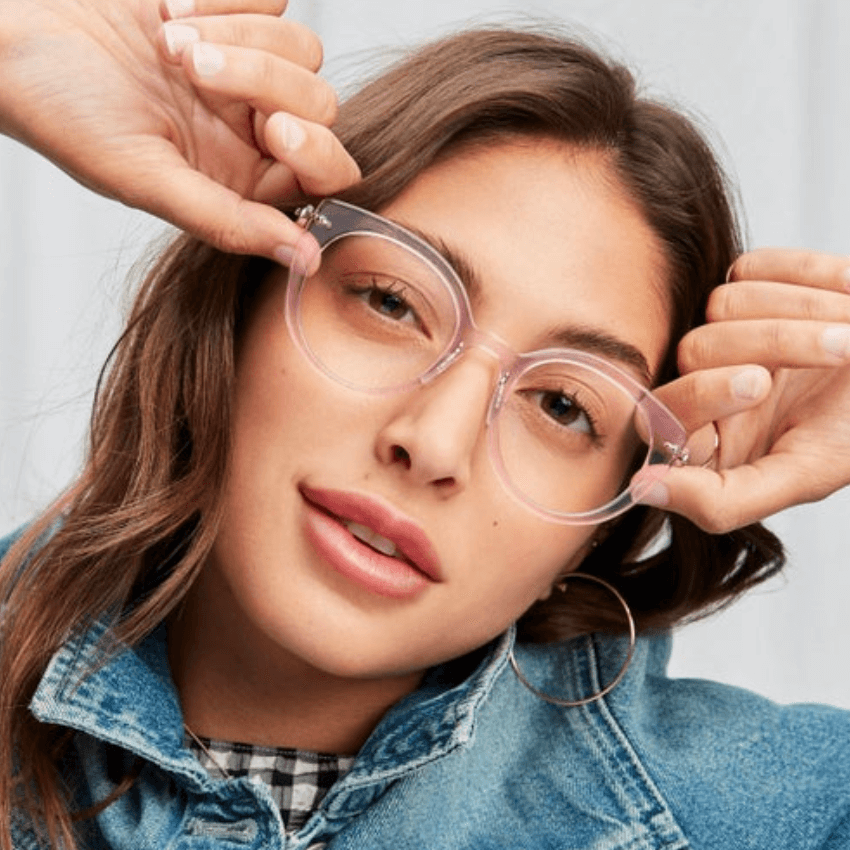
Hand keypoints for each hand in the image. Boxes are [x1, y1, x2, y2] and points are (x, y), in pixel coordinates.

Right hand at [0, 0, 359, 258]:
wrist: (13, 36)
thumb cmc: (63, 112)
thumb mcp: (144, 178)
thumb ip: (228, 221)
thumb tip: (306, 261)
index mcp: (240, 182)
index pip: (324, 173)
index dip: (315, 149)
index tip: (272, 126)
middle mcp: (250, 132)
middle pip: (320, 105)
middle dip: (263, 77)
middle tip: (190, 68)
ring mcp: (244, 74)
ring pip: (303, 49)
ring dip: (239, 35)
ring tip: (168, 43)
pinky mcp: (230, 17)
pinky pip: (272, 2)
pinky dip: (226, 1)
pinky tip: (168, 12)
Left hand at [634, 249, 849, 531]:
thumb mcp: (801, 478)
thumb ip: (719, 500)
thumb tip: (642, 490)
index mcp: (703, 434)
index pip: (659, 411)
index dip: (702, 393)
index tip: (757, 385)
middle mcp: (704, 379)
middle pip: (693, 348)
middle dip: (771, 345)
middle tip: (835, 350)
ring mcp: (724, 326)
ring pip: (721, 304)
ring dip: (801, 314)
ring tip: (849, 336)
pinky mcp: (748, 281)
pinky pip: (752, 269)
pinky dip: (808, 279)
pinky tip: (843, 304)